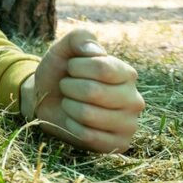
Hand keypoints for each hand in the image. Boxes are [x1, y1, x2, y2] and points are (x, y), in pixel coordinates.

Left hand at [22, 29, 144, 152]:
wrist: (47, 101)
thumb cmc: (60, 73)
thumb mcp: (64, 49)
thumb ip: (79, 38)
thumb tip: (94, 51)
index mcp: (127, 73)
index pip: (102, 67)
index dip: (77, 67)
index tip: (71, 68)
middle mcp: (134, 99)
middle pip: (94, 91)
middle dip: (69, 87)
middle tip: (68, 87)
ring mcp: (129, 124)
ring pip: (88, 115)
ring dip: (69, 106)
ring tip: (70, 103)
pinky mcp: (118, 144)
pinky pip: (88, 136)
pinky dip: (71, 126)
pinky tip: (74, 121)